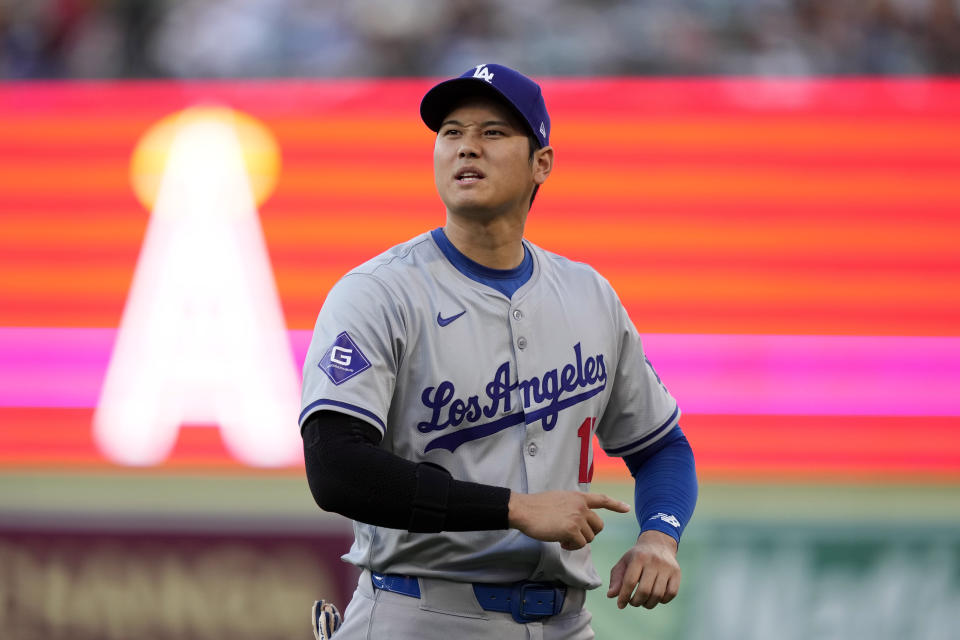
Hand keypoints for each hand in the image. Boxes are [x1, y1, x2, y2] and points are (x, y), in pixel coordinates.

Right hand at [508, 490, 629, 550]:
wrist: (524, 510)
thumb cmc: (537, 506)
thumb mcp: (560, 499)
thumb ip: (572, 506)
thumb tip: (578, 519)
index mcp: (578, 497)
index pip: (602, 499)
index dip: (615, 505)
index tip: (626, 508)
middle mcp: (581, 506)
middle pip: (598, 526)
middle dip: (589, 533)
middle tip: (574, 536)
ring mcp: (577, 518)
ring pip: (589, 537)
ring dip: (578, 542)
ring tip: (563, 539)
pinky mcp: (571, 530)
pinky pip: (580, 544)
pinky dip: (571, 546)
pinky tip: (560, 542)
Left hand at [607, 530, 680, 609]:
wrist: (657, 543)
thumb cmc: (636, 557)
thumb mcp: (624, 563)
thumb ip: (616, 579)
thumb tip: (611, 595)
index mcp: (638, 557)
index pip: (630, 581)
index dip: (624, 596)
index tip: (620, 605)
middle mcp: (654, 561)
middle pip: (645, 590)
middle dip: (636, 602)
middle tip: (633, 602)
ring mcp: (667, 567)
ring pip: (658, 594)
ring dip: (648, 604)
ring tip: (642, 602)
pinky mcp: (677, 573)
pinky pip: (671, 593)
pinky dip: (662, 600)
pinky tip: (655, 597)